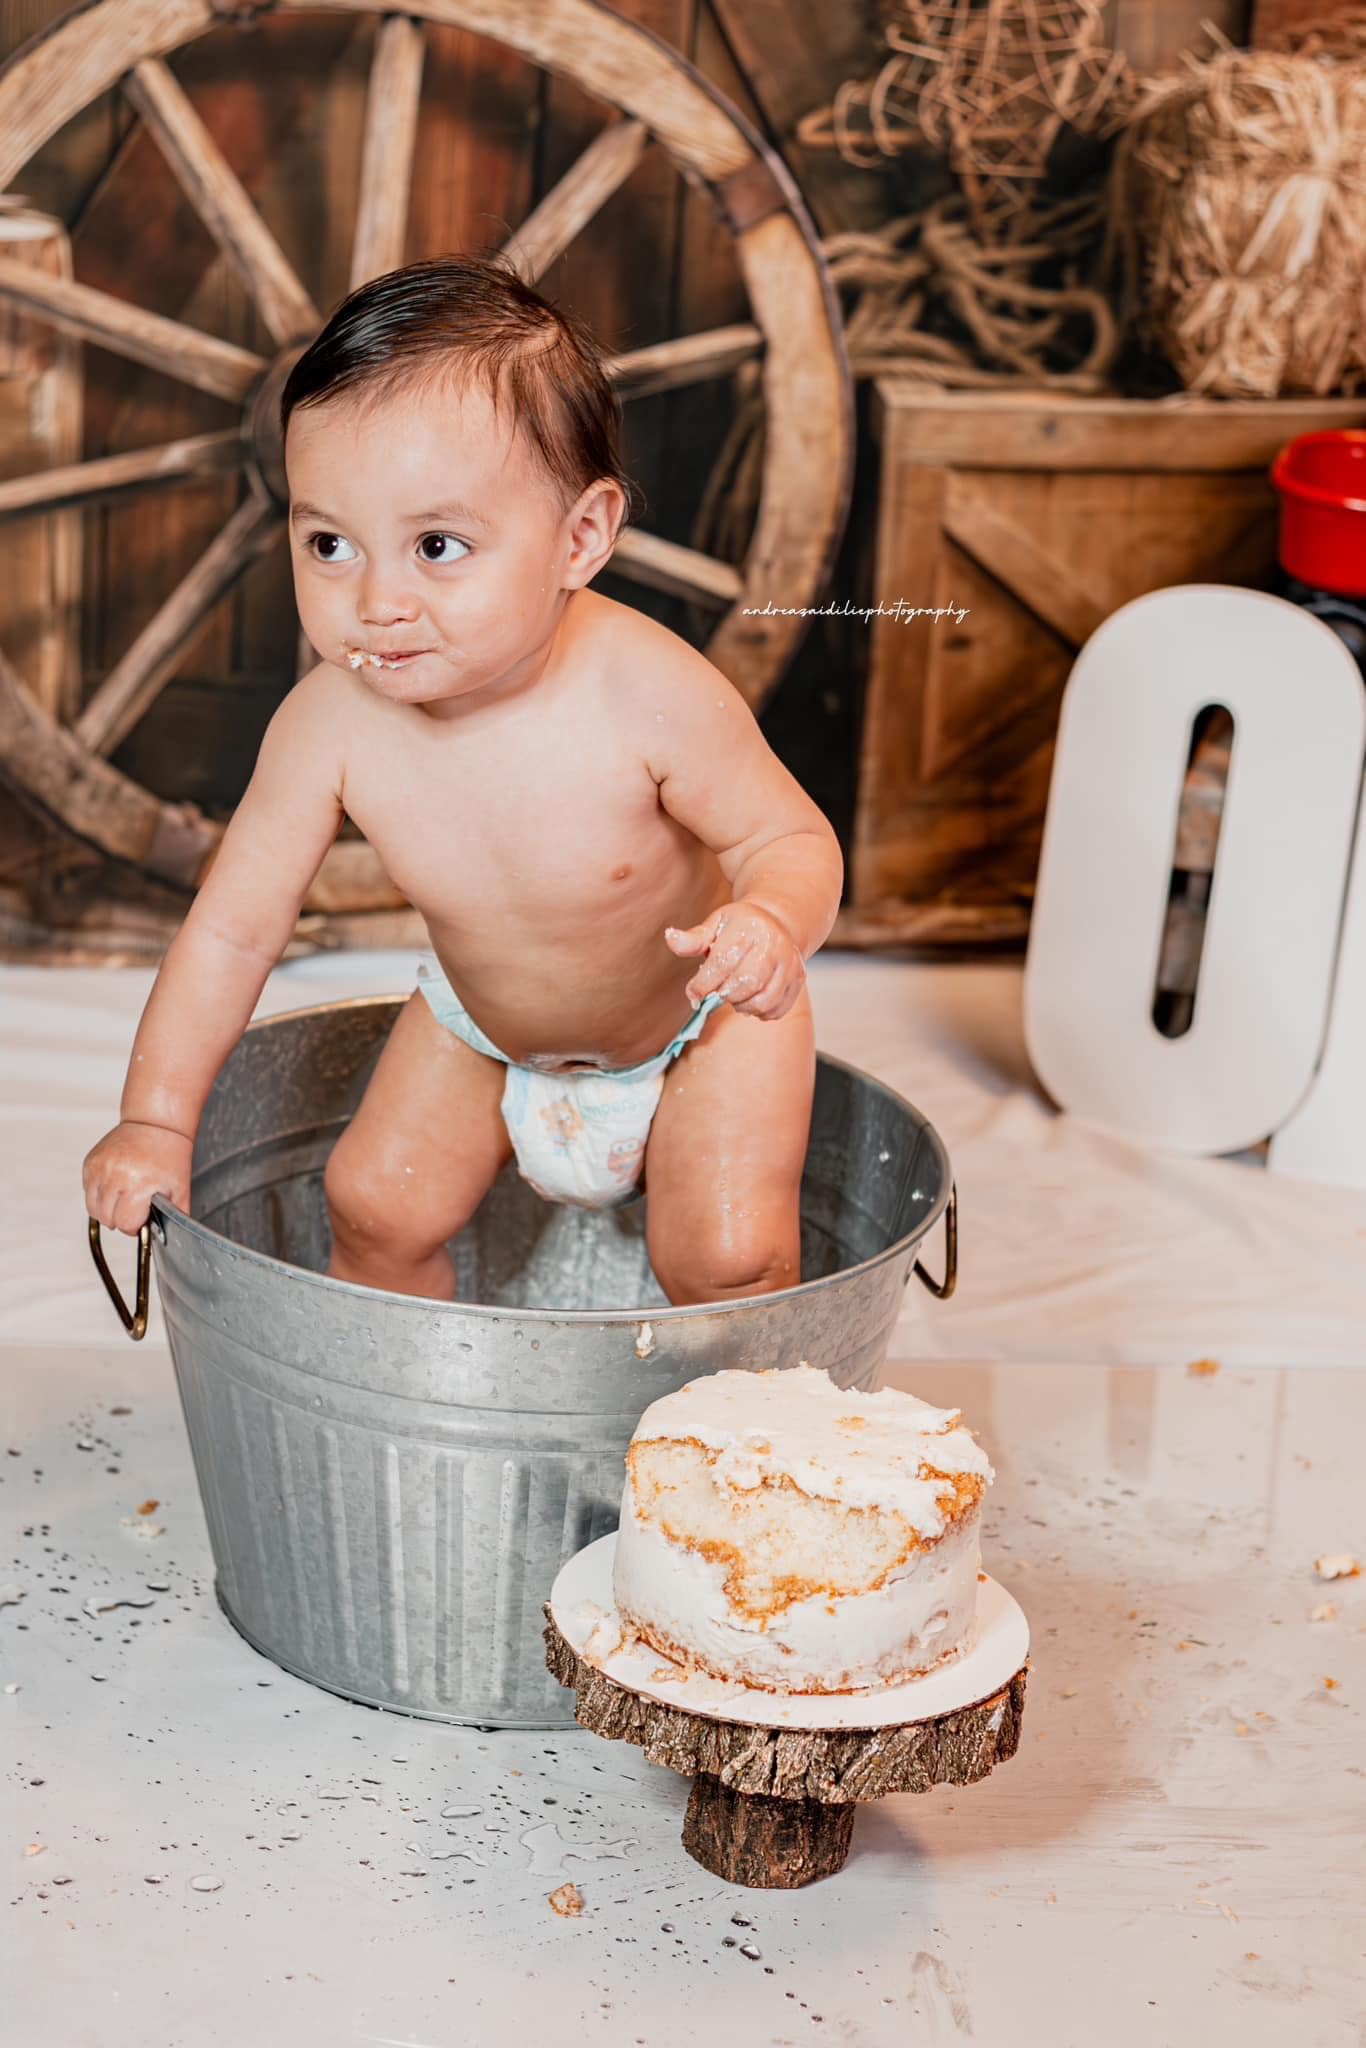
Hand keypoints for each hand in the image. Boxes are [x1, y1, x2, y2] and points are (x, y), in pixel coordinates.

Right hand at [83, 1120, 192, 1234]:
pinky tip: (115, 1186)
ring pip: (93, 1210)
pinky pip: (88, 1192)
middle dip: (121, 1220)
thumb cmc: (169, 1154)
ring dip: (107, 1211)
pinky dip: (99, 1196)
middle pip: (107, 1219)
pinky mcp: (90, 1163)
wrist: (155, 1124)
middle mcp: (116, 1176)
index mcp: (140, 1184)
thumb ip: (175, 1216)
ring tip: (124, 1199)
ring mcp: (100, 1168)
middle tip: (134, 1209)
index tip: (141, 1221)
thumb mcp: (180, 1188)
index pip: (125, 1223)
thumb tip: (169, 1238)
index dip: (134, 1227)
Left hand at [664, 901, 805, 1020]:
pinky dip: (759, 1013)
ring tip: (733, 996)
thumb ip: (693, 939)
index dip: (703, 984)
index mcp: (749, 927)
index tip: (693, 993)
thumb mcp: (715, 925)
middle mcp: (774, 944)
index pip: (723, 963)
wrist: (776, 922)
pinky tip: (750, 1000)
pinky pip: (776, 1010)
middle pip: (745, 984)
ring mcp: (790, 963)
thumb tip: (671, 938)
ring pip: (762, 1001)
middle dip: (723, 995)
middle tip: (715, 994)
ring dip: (741, 1006)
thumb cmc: (739, 926)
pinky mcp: (798, 980)